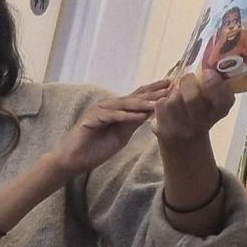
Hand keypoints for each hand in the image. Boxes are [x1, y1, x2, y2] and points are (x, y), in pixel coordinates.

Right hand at [46, 84, 167, 177]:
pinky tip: (139, 116)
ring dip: (142, 103)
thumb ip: (134, 123)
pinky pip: (112, 116)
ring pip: (125, 104)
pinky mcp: (91, 118)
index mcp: (117, 109)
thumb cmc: (95, 150)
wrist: (73, 160)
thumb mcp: (121, 136)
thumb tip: (152, 112)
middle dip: (153, 93)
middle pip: (134, 97)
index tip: (172, 85)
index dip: (154, 90)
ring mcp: (99, 110)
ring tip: (159, 102)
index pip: (138, 96)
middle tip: (170, 87)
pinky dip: (126, 116)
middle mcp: (109, 105)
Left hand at [150, 67, 235, 145]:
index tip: (207, 72)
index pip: (223, 99)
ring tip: (177, 92)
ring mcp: (183, 128)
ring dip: (174, 91)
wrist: (183, 142)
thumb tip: (207, 61)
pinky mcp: (165, 130)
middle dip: (187, 82)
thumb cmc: (199, 113)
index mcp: (219, 111)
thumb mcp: (211, 102)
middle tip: (187, 77)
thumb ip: (212, 85)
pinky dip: (163, 99)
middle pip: (193, 99)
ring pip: (174, 101)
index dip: (214, 84)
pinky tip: (168, 102)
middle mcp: (203, 122)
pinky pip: (161, 106)